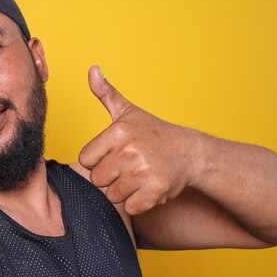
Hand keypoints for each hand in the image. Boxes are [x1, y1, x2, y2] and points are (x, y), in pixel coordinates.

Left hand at [79, 66, 201, 214]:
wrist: (191, 152)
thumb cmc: (154, 133)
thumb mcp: (128, 111)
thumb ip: (106, 93)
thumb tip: (92, 69)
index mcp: (117, 132)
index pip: (85, 160)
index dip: (98, 161)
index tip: (115, 155)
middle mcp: (129, 150)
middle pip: (97, 180)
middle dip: (111, 178)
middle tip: (129, 167)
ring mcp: (143, 170)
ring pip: (113, 195)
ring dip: (125, 191)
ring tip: (140, 176)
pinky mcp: (155, 189)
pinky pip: (131, 207)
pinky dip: (140, 203)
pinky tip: (149, 187)